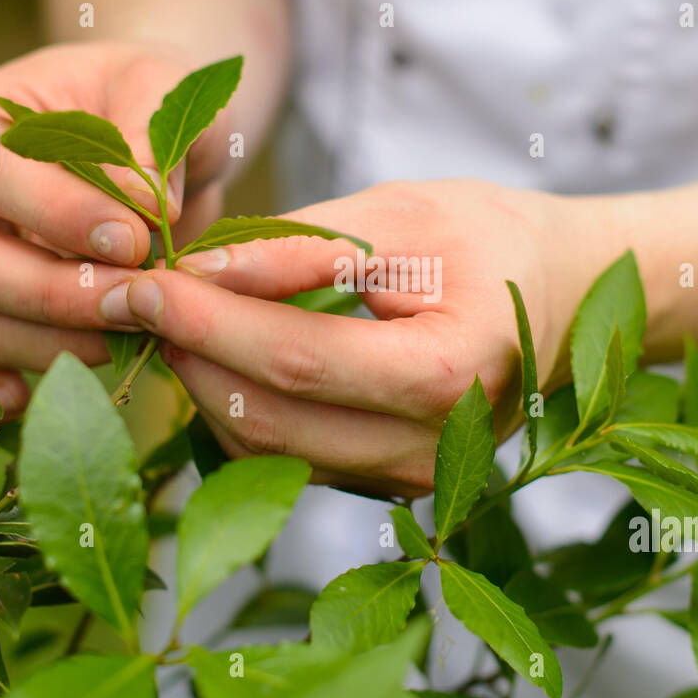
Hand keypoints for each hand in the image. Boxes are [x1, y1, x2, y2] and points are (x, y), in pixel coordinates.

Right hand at [0, 41, 234, 420]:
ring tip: (142, 332)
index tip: (135, 236)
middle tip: (142, 298)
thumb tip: (140, 201)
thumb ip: (151, 133)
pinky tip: (34, 407)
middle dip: (60, 292)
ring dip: (62, 342)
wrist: (153, 139)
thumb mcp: (164, 89)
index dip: (57, 214)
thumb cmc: (152, 98)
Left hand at [108, 180, 578, 497]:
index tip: (139, 283)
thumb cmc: (492, 238)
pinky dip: (242, 411)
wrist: (563, 291)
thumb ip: (303, 245)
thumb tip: (201, 270)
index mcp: (446, 375)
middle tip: (134, 298)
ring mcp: (413, 477)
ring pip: (270, 452)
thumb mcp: (404, 215)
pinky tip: (219, 357)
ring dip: (207, 389)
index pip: (295, 360)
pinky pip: (291, 459)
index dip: (207, 324)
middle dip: (191, 358)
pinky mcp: (391, 483)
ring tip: (171, 323)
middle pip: (272, 420)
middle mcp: (431, 448)